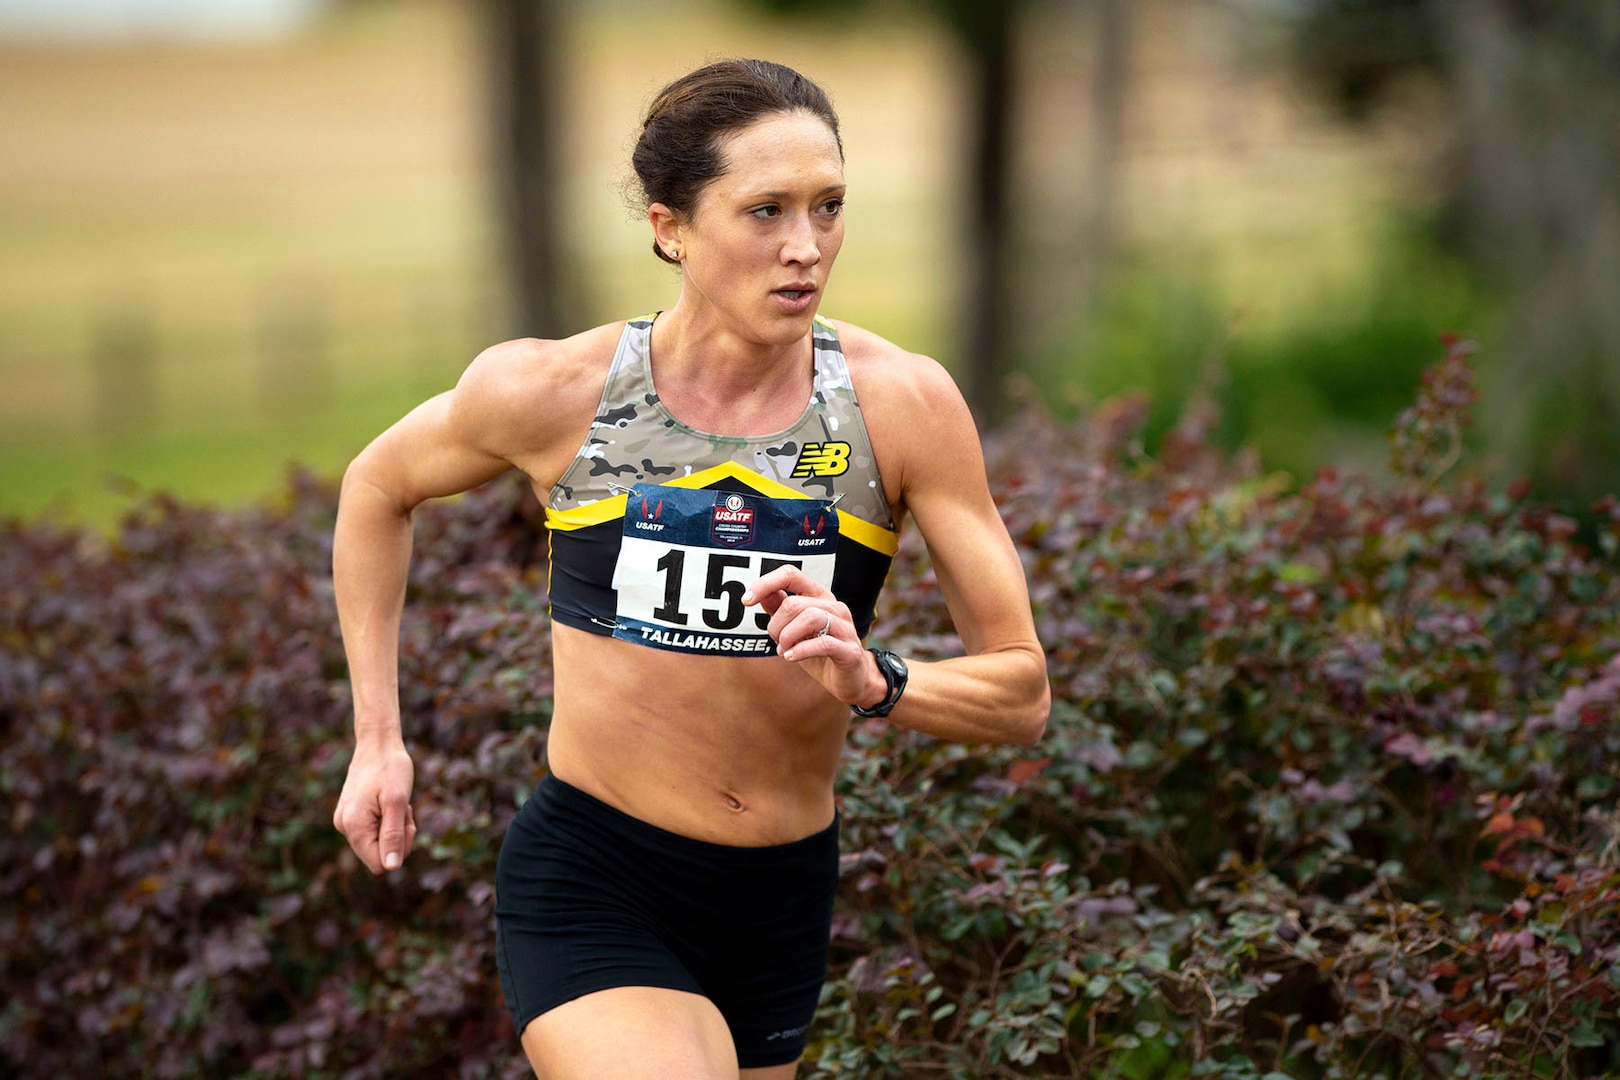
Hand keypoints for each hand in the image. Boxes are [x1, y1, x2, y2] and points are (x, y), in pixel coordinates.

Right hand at [333, 739, 416, 874]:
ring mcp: (346, 821)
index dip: (399, 849)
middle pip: (379, 855)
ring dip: (394, 826)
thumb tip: (391, 868)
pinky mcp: (351, 815)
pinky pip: (374, 830)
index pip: (380, 864)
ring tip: (395, 802)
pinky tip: (388, 801)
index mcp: (354, 826)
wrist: (377, 742)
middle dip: (398, 835)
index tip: (404, 822)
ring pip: (379, 842)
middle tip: (402, 809)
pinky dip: (387, 819)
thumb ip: (393, 835)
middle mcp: (344, 827)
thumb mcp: (397, 801)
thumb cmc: (390, 767)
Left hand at [744, 565, 881, 707]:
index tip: (746, 601)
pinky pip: (824, 643)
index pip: (791, 574)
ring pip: (810, 617)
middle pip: (795, 603)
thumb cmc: (819, 653)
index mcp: (819, 597)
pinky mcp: (849, 650)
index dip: (765, 583)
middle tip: (776, 642)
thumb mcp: (793, 630)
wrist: (851, 680)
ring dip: (788, 637)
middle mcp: (834, 607)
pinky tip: (790, 657)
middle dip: (776, 625)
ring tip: (784, 651)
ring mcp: (845, 628)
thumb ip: (779, 609)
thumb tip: (759, 593)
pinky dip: (801, 650)